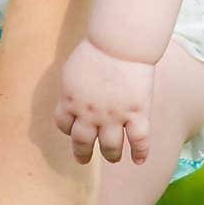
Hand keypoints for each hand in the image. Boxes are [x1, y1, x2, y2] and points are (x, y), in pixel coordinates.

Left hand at [54, 39, 154, 165]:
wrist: (119, 44)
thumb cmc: (96, 49)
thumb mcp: (73, 69)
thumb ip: (73, 87)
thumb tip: (73, 96)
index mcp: (70, 100)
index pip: (63, 124)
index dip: (68, 129)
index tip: (72, 131)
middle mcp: (89, 114)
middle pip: (82, 142)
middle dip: (82, 153)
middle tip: (83, 159)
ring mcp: (114, 116)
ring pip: (110, 147)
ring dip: (111, 155)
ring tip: (113, 158)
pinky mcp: (137, 113)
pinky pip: (139, 141)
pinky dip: (140, 153)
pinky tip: (139, 160)